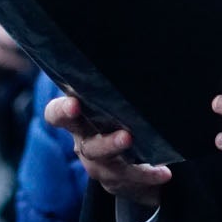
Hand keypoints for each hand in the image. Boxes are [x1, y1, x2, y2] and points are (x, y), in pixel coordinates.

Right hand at [45, 94, 171, 207]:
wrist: (125, 168)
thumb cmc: (118, 118)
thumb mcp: (111, 103)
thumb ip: (116, 85)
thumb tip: (144, 42)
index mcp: (78, 120)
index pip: (56, 115)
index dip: (61, 111)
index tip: (73, 104)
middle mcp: (84, 143)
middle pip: (86, 142)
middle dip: (100, 138)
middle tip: (119, 131)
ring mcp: (100, 164)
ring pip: (105, 160)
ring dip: (118, 150)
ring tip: (132, 141)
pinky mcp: (118, 179)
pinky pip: (131, 178)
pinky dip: (148, 174)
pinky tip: (164, 172)